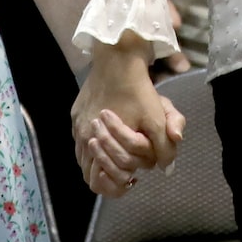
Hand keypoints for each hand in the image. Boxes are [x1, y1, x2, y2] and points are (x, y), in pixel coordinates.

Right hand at [70, 41, 183, 196]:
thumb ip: (164, 148)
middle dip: (110, 176)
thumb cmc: (138, 91)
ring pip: (84, 159)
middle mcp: (82, 137)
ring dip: (101, 164)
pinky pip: (80, 143)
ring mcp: (76, 126)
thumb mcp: (158, 119)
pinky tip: (110, 141)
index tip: (135, 177)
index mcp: (98, 141)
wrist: (118, 58)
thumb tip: (166, 170)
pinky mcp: (75, 115)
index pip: (103, 179)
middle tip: (128, 171)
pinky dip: (94, 150)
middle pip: (89, 174)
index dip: (121, 182)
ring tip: (120, 158)